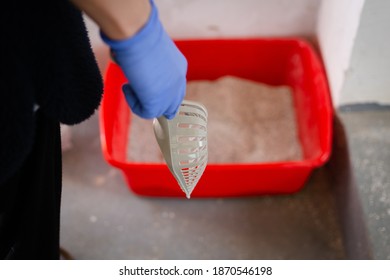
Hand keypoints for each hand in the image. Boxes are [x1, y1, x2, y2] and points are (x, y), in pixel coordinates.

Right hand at [101, 0, 186, 118]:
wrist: (138, 35)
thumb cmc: (139, 34)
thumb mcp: (149, 50)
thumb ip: (146, 62)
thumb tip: (130, 65)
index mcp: (180, 67)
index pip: (176, 89)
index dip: (161, 91)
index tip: (144, 85)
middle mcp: (179, 81)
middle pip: (172, 105)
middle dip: (155, 103)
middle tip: (138, 93)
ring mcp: (170, 94)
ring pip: (159, 110)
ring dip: (143, 101)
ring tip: (130, 84)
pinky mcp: (157, 103)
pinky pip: (145, 113)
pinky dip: (133, 102)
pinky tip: (127, 87)